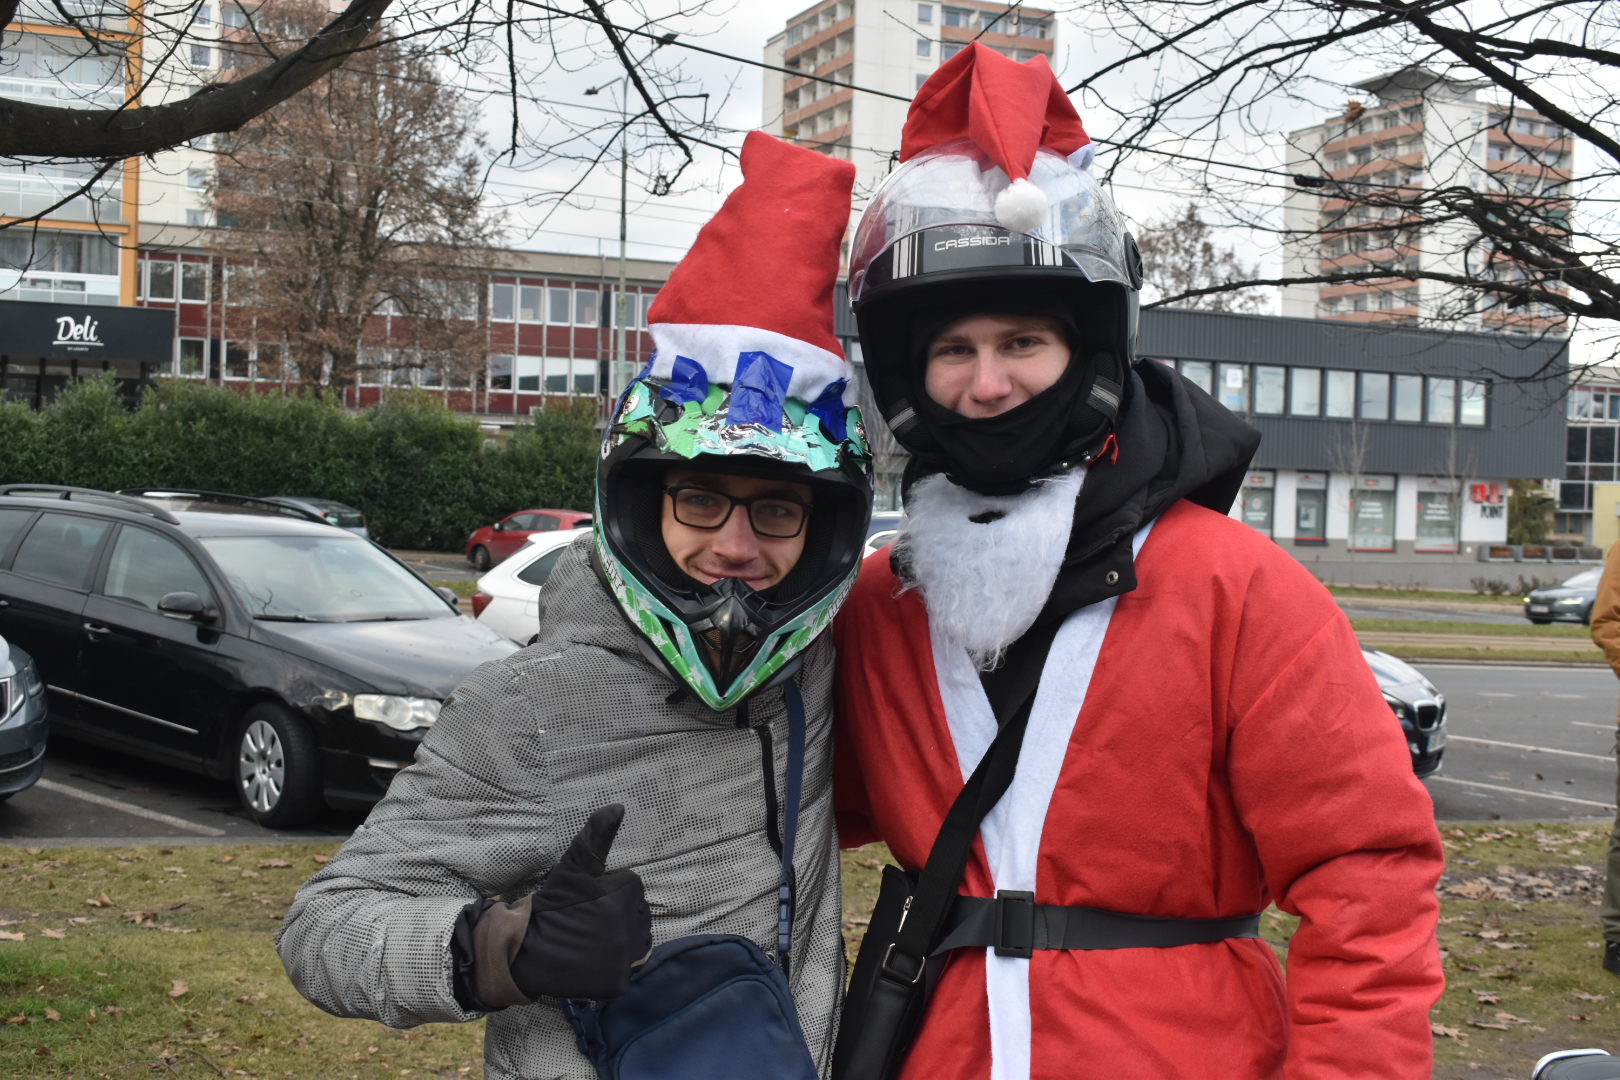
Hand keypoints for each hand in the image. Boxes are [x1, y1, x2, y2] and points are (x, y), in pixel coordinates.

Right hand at [470, 804, 651, 1005]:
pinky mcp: (619, 982)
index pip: (632, 887)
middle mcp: (629, 927)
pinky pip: (630, 970)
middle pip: (637, 915)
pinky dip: (616, 967)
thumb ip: (597, 837)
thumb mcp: (574, 868)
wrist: (524, 951)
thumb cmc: (552, 905)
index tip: (588, 901)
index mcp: (624, 895)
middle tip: (588, 922)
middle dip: (618, 915)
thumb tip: (619, 807)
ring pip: (638, 942)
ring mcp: (625, 958)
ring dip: (622, 940)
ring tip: (593, 940)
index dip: (609, 892)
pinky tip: (596, 960)